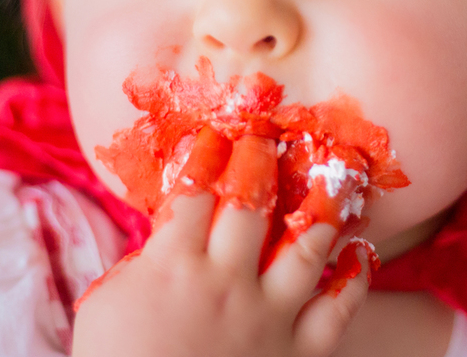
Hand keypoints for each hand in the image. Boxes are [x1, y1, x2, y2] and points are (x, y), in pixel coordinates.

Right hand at [72, 134, 370, 356]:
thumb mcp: (105, 306)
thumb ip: (141, 261)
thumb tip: (169, 233)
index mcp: (173, 264)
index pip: (194, 187)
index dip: (204, 152)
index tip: (213, 130)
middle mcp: (227, 281)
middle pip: (251, 201)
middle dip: (258, 158)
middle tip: (264, 134)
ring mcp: (269, 316)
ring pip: (307, 246)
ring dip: (320, 204)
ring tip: (332, 173)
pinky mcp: (299, 351)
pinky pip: (339, 309)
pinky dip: (355, 280)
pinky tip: (361, 253)